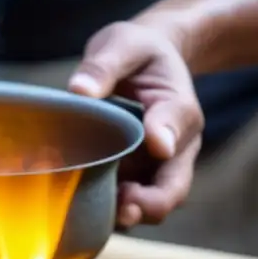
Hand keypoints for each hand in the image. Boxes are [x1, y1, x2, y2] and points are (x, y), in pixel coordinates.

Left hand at [68, 21, 203, 229]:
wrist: (146, 60)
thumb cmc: (135, 50)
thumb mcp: (121, 44)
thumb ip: (103, 65)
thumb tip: (79, 91)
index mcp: (178, 106)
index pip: (178, 124)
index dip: (167, 136)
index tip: (157, 145)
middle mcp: (175, 144)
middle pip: (175, 186)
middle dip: (152, 202)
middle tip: (125, 206)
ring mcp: (156, 166)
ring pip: (153, 202)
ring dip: (131, 213)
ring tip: (104, 214)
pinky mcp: (135, 176)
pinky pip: (129, 201)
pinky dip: (113, 210)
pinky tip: (85, 209)